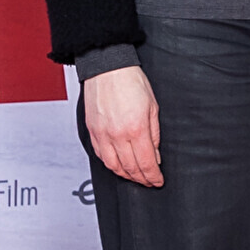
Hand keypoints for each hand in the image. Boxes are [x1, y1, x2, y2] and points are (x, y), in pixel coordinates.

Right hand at [82, 66, 162, 186]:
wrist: (107, 67)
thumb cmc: (131, 81)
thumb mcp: (153, 107)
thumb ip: (154, 135)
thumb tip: (155, 155)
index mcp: (136, 129)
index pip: (146, 163)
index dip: (153, 177)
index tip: (158, 181)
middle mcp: (117, 135)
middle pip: (129, 168)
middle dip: (141, 179)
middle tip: (149, 182)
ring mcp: (102, 134)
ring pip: (112, 166)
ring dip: (125, 175)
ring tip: (135, 176)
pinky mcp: (92, 131)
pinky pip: (100, 155)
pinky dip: (110, 164)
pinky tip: (118, 164)